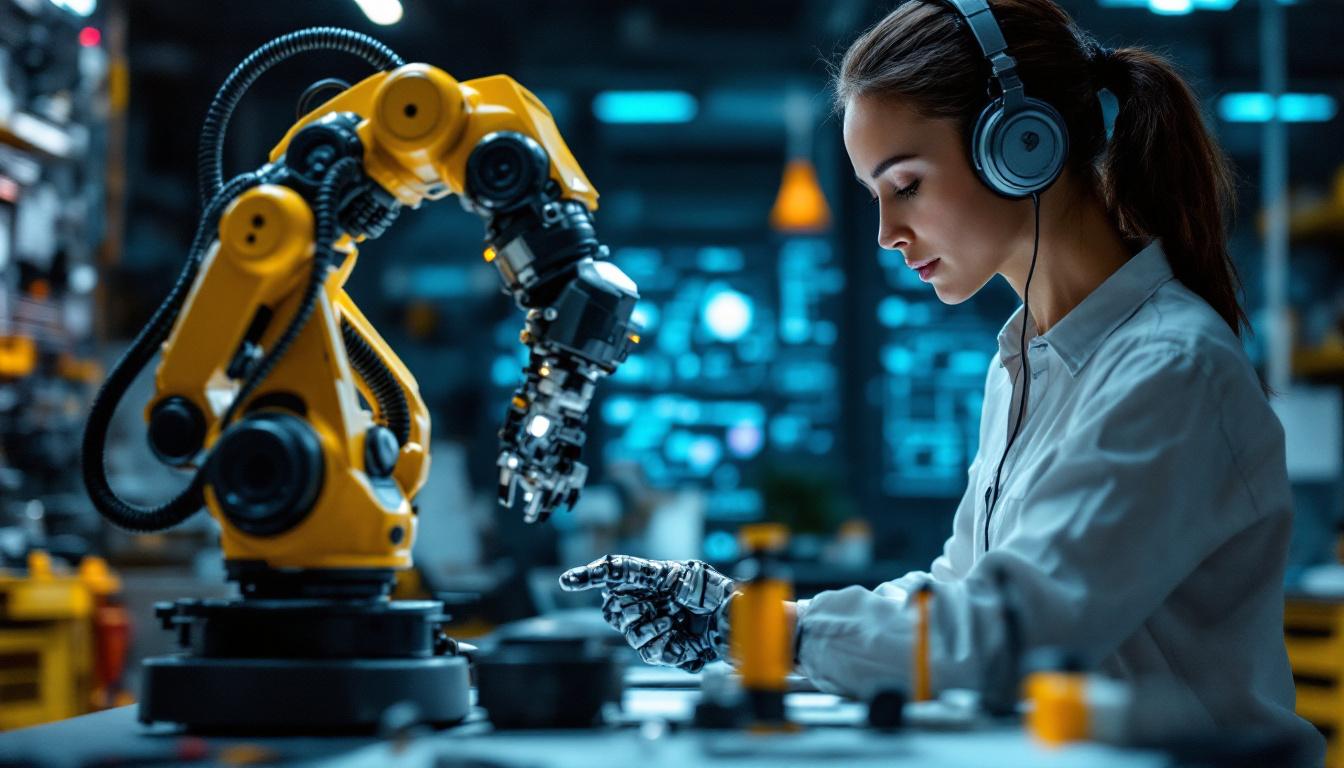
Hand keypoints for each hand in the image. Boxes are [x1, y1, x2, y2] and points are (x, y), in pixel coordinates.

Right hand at [559, 555, 735, 672]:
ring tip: (675, 626)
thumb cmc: (718, 594)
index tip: (567, 581)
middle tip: (660, 608)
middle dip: (633, 611)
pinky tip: (683, 644)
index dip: (589, 576)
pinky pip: (649, 653)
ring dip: (652, 631)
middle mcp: (649, 601)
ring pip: (631, 634)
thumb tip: (611, 567)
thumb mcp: (686, 573)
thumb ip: (648, 572)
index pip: (615, 573)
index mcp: (653, 578)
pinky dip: (666, 649)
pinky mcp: (665, 649)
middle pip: (615, 609)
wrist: (739, 627)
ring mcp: (655, 626)